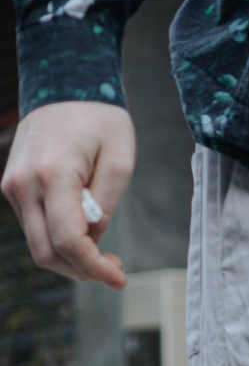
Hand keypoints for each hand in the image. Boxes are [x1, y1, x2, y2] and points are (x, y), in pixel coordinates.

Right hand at [2, 101, 135, 286]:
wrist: (63, 86)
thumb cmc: (99, 120)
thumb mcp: (119, 162)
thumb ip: (105, 206)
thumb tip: (92, 239)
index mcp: (53, 175)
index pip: (67, 240)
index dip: (93, 268)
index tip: (119, 279)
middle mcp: (23, 184)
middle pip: (46, 252)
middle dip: (82, 271)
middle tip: (115, 270)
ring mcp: (12, 186)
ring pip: (38, 244)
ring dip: (71, 259)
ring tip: (105, 254)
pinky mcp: (11, 187)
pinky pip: (35, 227)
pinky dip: (59, 241)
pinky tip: (85, 235)